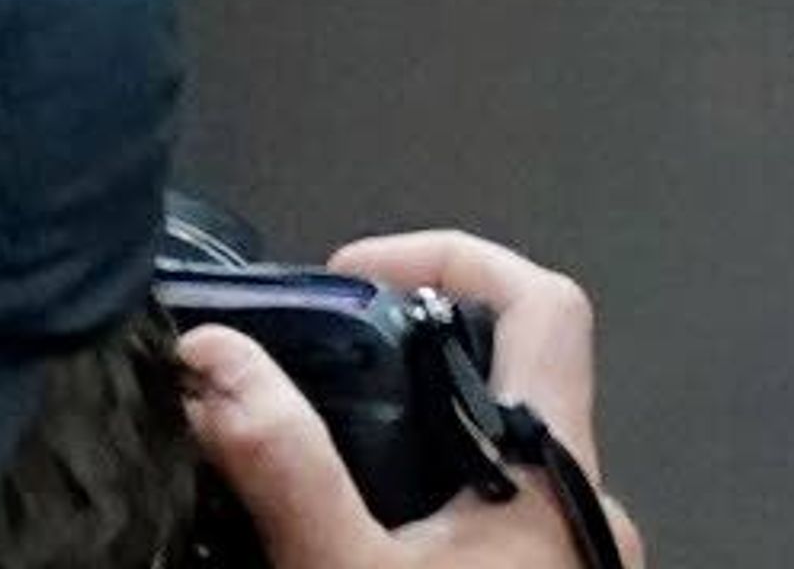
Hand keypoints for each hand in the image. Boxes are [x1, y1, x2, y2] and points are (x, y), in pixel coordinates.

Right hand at [183, 230, 645, 568]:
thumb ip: (282, 464)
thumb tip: (210, 354)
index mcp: (556, 472)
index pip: (546, 301)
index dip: (451, 254)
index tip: (346, 278)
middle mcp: (583, 510)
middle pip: (505, 380)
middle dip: (401, 363)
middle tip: (301, 381)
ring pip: (487, 466)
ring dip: (402, 448)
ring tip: (302, 465)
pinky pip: (485, 533)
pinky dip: (417, 513)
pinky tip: (342, 543)